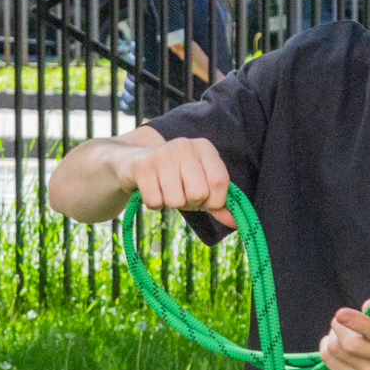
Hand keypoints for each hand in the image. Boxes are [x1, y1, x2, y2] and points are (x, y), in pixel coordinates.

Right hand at [113, 136, 236, 228]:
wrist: (132, 163)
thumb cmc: (174, 178)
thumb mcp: (200, 186)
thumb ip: (219, 203)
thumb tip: (237, 224)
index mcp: (204, 147)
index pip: (221, 183)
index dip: (213, 201)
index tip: (203, 199)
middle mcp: (184, 145)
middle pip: (199, 193)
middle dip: (190, 202)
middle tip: (180, 193)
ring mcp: (161, 154)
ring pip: (176, 201)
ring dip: (170, 204)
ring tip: (164, 189)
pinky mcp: (141, 166)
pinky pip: (155, 203)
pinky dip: (154, 204)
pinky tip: (151, 189)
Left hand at [318, 297, 369, 369]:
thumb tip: (366, 307)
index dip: (357, 322)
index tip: (340, 313)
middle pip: (351, 344)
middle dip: (338, 325)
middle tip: (340, 317)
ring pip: (335, 349)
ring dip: (333, 334)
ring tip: (343, 331)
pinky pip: (327, 358)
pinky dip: (327, 346)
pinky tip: (338, 342)